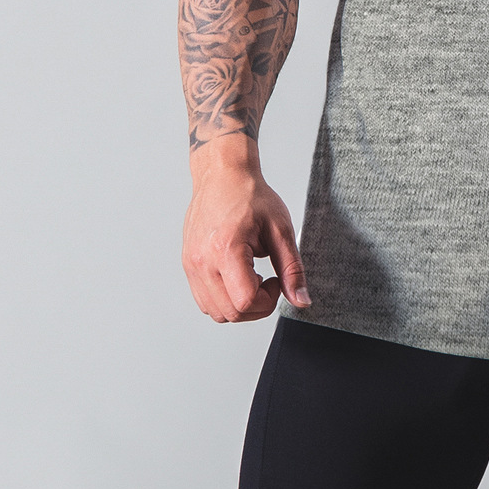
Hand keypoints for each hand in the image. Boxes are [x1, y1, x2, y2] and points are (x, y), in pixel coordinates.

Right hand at [182, 139, 309, 322]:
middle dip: (256, 306)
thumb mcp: (280, 229)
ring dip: (239, 305)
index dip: (268, 300)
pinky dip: (224, 299)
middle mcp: (202, 261)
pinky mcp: (188, 265)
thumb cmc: (250, 195)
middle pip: (230, 313)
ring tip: (252, 275)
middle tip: (268, 280)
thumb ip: (292, 268)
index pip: (245, 302)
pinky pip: (204, 301)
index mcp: (226, 249)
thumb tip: (301, 301)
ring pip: (215, 312)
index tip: (276, 281)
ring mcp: (191, 265)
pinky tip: (237, 276)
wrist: (223, 175)